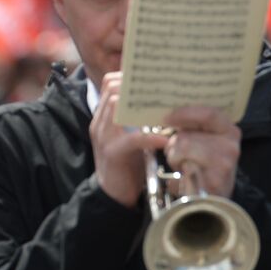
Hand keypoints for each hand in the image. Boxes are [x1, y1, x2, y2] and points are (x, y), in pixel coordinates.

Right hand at [90, 73, 168, 207]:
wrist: (113, 194)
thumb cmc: (130, 162)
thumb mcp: (135, 134)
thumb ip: (143, 118)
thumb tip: (168, 99)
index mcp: (105, 115)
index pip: (112, 82)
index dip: (131, 76)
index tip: (156, 75)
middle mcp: (101, 122)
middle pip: (114, 88)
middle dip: (140, 85)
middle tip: (166, 87)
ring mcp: (104, 136)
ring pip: (117, 105)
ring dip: (146, 106)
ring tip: (169, 109)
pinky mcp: (112, 152)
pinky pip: (132, 138)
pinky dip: (151, 137)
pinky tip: (167, 140)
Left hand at [161, 106, 241, 198]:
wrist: (214, 202)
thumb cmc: (205, 167)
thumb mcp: (206, 142)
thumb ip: (193, 127)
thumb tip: (169, 117)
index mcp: (229, 131)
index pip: (208, 114)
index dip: (184, 114)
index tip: (167, 119)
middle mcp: (230, 146)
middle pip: (186, 136)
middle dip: (174, 145)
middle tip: (179, 156)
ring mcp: (223, 164)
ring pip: (182, 150)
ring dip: (175, 159)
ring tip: (184, 168)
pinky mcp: (213, 181)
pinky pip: (183, 169)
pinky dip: (177, 177)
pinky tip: (185, 181)